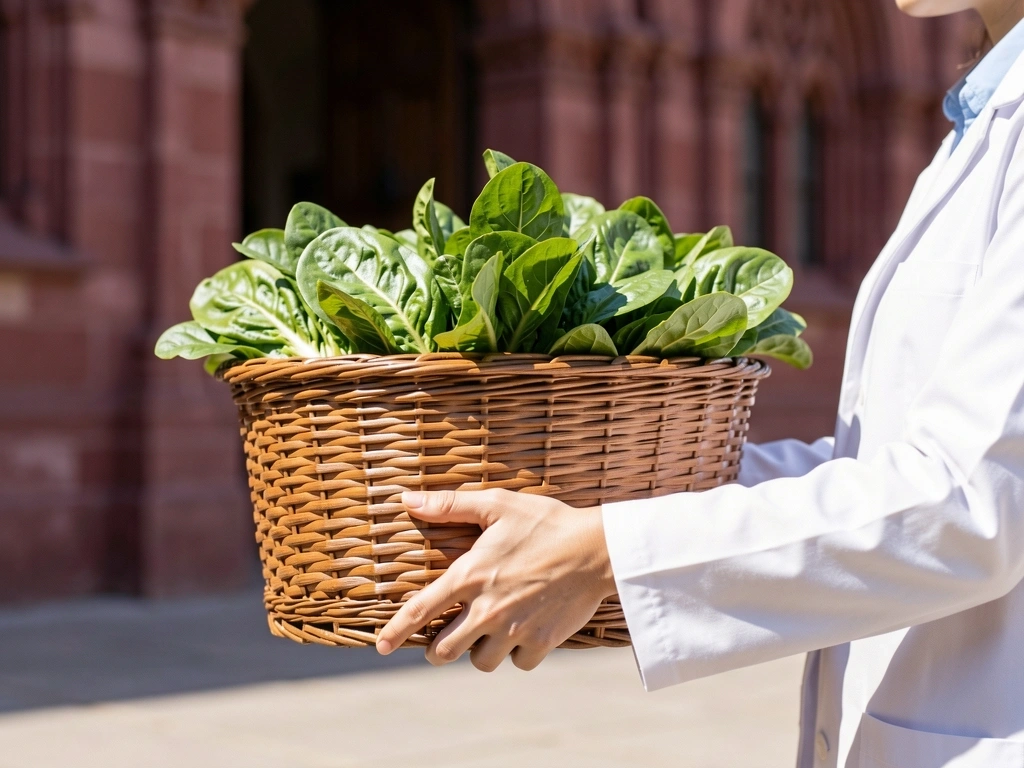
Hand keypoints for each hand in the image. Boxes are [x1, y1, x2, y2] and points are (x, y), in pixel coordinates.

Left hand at [376, 489, 616, 671]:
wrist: (597, 549)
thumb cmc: (545, 522)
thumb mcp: (497, 504)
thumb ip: (449, 505)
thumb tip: (407, 499)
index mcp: (470, 576)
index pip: (420, 611)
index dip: (395, 632)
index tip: (381, 647)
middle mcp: (487, 610)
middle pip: (444, 651)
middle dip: (439, 649)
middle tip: (446, 638)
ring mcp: (514, 630)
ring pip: (480, 663)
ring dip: (479, 652)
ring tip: (489, 634)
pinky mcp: (541, 642)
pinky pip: (518, 664)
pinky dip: (517, 655)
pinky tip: (523, 635)